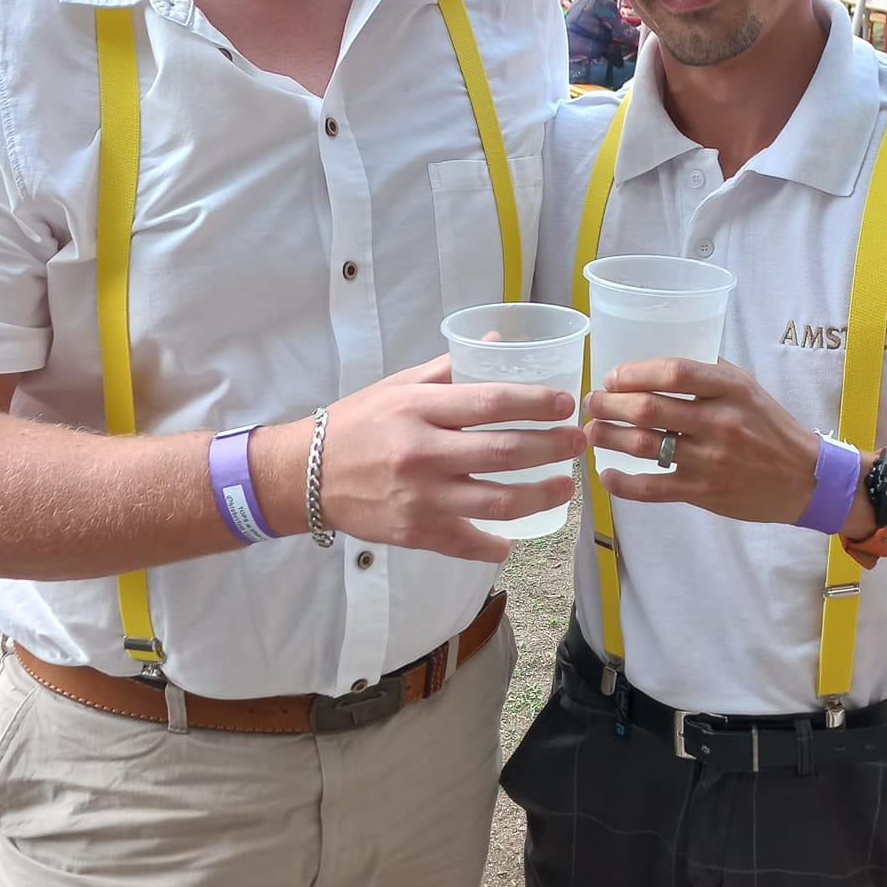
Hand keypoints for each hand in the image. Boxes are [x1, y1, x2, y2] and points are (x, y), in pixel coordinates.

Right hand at [252, 355, 584, 559]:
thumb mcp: (399, 386)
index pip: (491, 402)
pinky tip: (516, 536)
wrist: (307, 474)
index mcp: (419, 409)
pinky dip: (497, 544)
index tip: (566, 405)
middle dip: (552, 448)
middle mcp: (423, 453)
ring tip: (565, 487)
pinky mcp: (415, 533)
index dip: (536, 404)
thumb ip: (450, 368)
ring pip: (498, 503)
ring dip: (541, 496)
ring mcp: (420, 498)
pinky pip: (468, 543)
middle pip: (504, 453)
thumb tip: (499, 343)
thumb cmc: (358, 423)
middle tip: (579, 444)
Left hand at [585, 358, 847, 522]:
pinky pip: (652, 488)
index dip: (634, 372)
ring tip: (592, 432)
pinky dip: (622, 483)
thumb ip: (708, 373)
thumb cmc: (770, 428)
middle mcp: (720, 422)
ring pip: (644, 446)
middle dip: (609, 404)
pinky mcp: (703, 492)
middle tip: (592, 402)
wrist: (804, 478)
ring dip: (609, 437)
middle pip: (649, 409)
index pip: (674, 371)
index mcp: (730, 389)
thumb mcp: (748, 388)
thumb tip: (658, 361)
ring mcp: (710, 460)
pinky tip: (607, 474)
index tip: (612, 377)